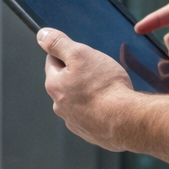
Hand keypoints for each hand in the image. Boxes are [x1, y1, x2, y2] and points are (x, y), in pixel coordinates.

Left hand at [38, 27, 139, 150]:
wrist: (126, 120)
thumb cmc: (105, 87)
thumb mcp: (80, 54)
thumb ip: (58, 43)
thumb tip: (42, 35)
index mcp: (54, 85)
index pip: (52, 61)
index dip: (67, 54)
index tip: (81, 55)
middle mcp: (59, 105)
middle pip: (65, 82)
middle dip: (77, 75)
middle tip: (98, 71)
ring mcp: (74, 121)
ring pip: (77, 100)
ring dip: (87, 94)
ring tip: (106, 90)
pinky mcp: (89, 132)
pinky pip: (89, 116)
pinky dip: (96, 110)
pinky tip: (109, 106)